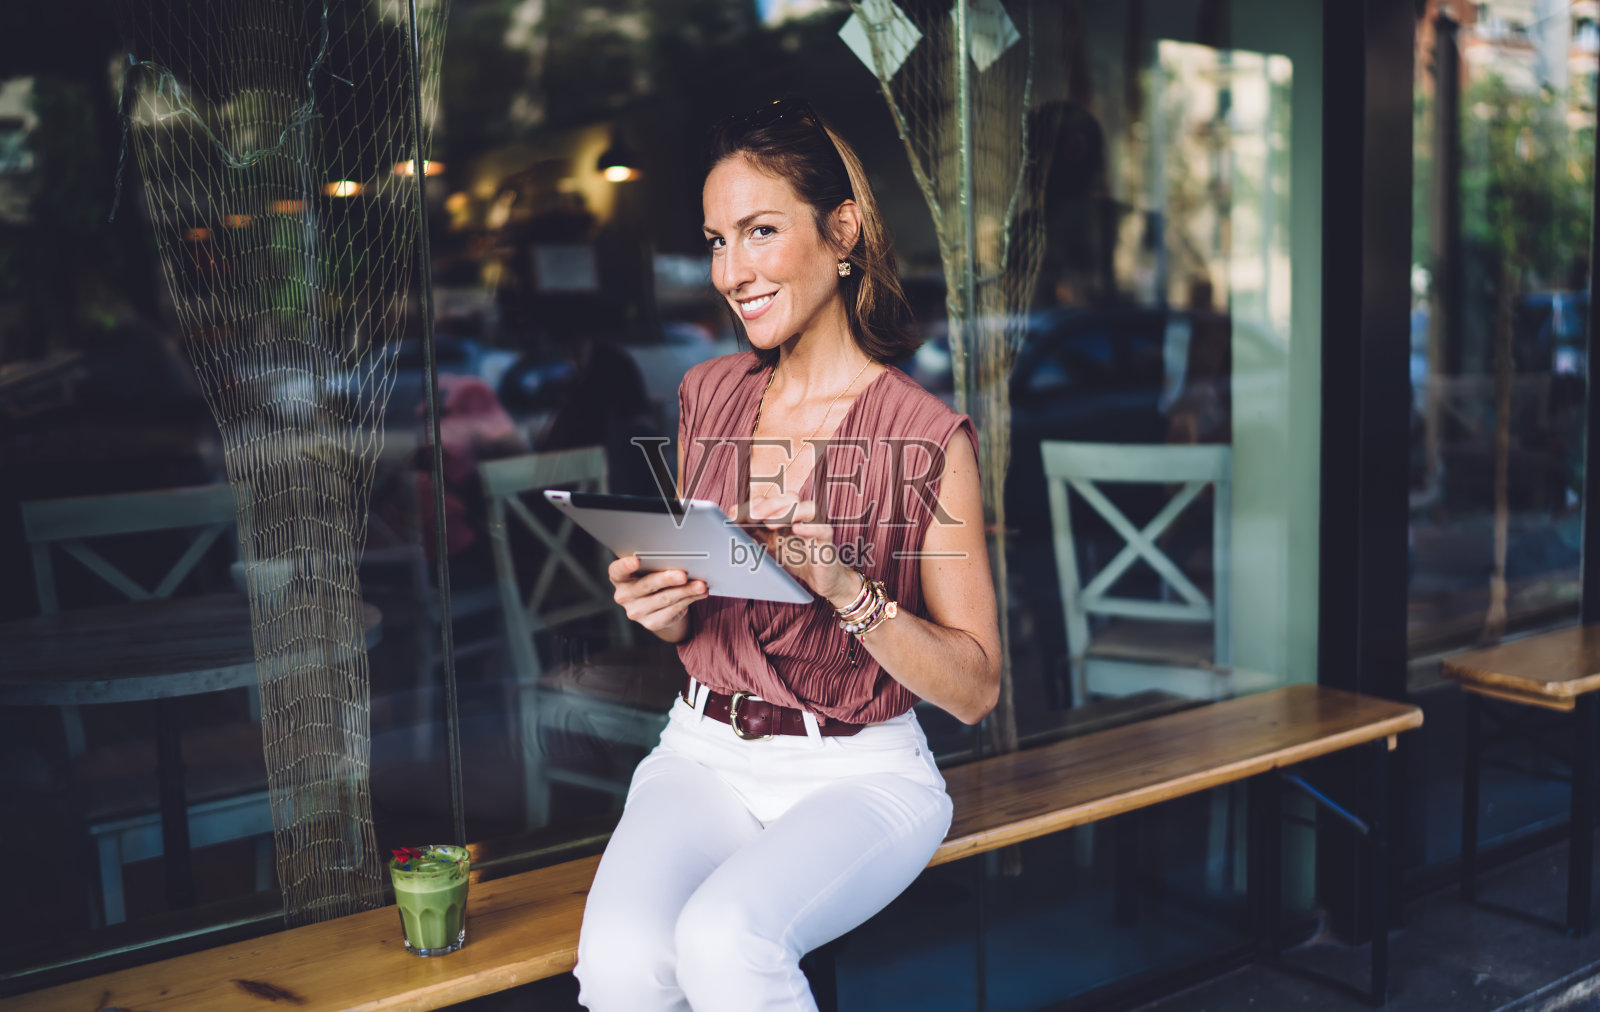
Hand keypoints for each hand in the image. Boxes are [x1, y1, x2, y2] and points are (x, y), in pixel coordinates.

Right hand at [609, 555, 706, 640]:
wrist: (655, 604)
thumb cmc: (651, 577)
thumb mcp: (649, 568)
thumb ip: (656, 562)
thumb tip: (680, 559)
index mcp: (619, 577)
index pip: (617, 570)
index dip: (625, 565)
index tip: (636, 560)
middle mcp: (624, 596)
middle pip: (646, 585)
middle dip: (667, 579)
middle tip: (682, 575)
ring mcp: (636, 611)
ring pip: (664, 598)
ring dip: (685, 591)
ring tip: (700, 585)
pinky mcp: (651, 623)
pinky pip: (673, 610)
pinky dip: (689, 600)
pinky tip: (699, 594)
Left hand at [741, 493, 862, 606]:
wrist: (819, 578)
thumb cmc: (795, 557)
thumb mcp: (768, 546)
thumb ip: (753, 534)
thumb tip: (729, 526)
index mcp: (786, 514)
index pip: (770, 500)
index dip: (752, 504)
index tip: (733, 515)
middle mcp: (802, 515)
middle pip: (789, 498)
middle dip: (769, 505)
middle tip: (752, 516)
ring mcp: (816, 526)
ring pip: (809, 508)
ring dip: (788, 512)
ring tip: (770, 524)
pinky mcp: (826, 541)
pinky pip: (823, 529)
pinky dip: (810, 528)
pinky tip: (797, 529)